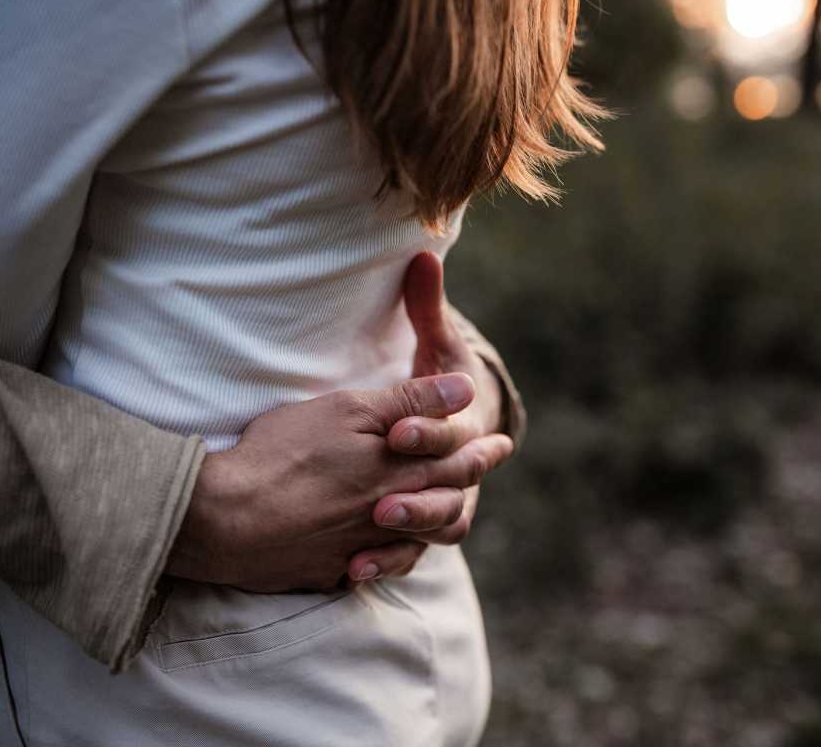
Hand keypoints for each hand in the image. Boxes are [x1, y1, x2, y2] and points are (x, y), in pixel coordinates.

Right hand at [166, 372, 512, 591]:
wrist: (222, 520)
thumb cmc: (283, 455)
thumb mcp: (349, 412)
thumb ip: (411, 403)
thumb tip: (464, 390)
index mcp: (398, 474)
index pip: (454, 460)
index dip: (479, 449)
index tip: (501, 443)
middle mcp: (388, 516)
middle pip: (442, 499)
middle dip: (469, 477)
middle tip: (490, 461)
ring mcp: (358, 549)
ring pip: (415, 540)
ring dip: (436, 521)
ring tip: (451, 510)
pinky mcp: (328, 572)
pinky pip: (372, 567)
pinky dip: (389, 557)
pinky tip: (386, 550)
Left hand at [346, 252, 508, 579]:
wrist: (456, 434)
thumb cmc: (439, 383)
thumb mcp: (436, 347)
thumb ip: (428, 309)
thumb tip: (423, 252)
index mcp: (465, 424)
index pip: (452, 432)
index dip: (427, 430)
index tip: (399, 429)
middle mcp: (459, 468)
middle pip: (450, 489)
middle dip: (420, 495)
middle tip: (383, 502)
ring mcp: (442, 503)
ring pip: (440, 527)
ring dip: (410, 531)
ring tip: (374, 532)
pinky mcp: (415, 532)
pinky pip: (411, 556)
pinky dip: (389, 563)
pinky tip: (354, 569)